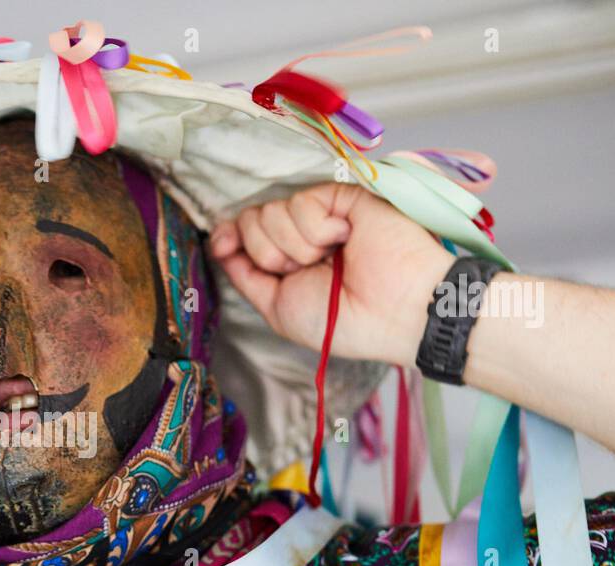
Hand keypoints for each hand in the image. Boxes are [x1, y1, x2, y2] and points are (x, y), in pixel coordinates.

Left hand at [209, 183, 453, 365]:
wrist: (394, 311)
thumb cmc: (343, 321)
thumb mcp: (277, 308)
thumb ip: (247, 275)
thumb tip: (221, 244)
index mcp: (288, 260)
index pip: (244, 232)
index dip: (228, 235)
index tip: (222, 243)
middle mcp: (302, 234)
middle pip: (251, 220)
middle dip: (269, 253)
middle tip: (308, 271)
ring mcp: (321, 214)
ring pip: (271, 212)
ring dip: (297, 247)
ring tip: (331, 259)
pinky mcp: (341, 195)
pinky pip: (301, 201)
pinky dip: (317, 229)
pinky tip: (344, 239)